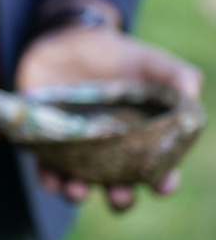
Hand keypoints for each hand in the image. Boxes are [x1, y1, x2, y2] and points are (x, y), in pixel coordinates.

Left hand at [16, 24, 201, 210]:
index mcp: (142, 140)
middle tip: (119, 194)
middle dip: (121, 198)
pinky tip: (52, 180)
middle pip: (119, 188)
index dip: (163, 182)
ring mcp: (78, 150)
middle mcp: (111, 153)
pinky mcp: (47, 142)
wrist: (66, 41)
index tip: (162, 184)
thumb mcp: (147, 60)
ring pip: (81, 186)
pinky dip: (49, 179)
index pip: (159, 171)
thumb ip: (174, 74)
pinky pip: (46, 170)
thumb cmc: (115, 55)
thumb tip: (192, 94)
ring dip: (79, 194)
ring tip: (78, 190)